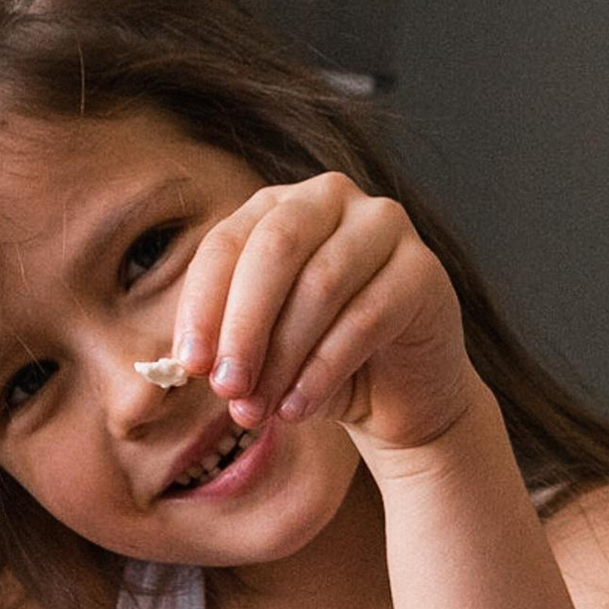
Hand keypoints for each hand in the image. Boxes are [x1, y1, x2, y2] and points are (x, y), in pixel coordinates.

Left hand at [164, 174, 477, 462]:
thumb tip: (184, 363)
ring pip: (321, 284)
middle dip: (243, 325)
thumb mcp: (258, 352)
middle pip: (275, 250)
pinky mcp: (424, 270)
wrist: (397, 398)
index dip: (202, 306)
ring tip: (258, 410)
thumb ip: (221, 346)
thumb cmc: (317, 364)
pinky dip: (323, 370)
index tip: (188, 365)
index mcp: (278, 207)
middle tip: (225, 388)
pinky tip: (296, 409)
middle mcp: (331, 198)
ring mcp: (385, 226)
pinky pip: (366, 317)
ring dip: (282, 356)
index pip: (227, 243)